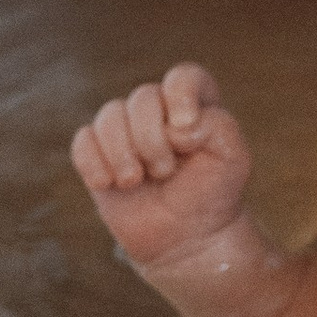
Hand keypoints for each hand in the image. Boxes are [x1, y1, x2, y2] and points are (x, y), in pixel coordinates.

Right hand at [72, 64, 252, 267]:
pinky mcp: (99, 154)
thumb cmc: (212, 193)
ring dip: (122, 153)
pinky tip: (107, 184)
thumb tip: (175, 124)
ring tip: (135, 181)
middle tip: (165, 171)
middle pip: (142, 98)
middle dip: (152, 140)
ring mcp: (126, 130)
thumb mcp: (233, 157)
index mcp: (194, 102)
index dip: (179, 95)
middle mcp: (158, 109)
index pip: (182, 77)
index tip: (184, 126)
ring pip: (109, 115)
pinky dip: (92, 163)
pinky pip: (83, 141)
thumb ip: (216, 126)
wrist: (186, 238)